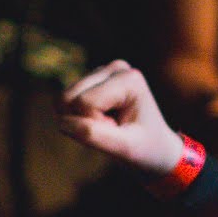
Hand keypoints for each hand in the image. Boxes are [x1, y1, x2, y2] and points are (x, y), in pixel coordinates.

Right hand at [57, 60, 184, 184]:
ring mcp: (101, 72)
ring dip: (78, 120)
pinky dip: (75, 118)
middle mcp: (115, 68)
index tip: (120, 130)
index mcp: (129, 79)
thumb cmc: (145, 148)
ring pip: (62, 100)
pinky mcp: (90, 81)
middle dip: (82, 121)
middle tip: (111, 128)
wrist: (155, 147)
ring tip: (107, 125)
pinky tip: (100, 120)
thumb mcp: (124, 148)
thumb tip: (62, 123)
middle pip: (68, 97)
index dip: (96, 125)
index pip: (84, 102)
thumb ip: (93, 135)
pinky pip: (63, 103)